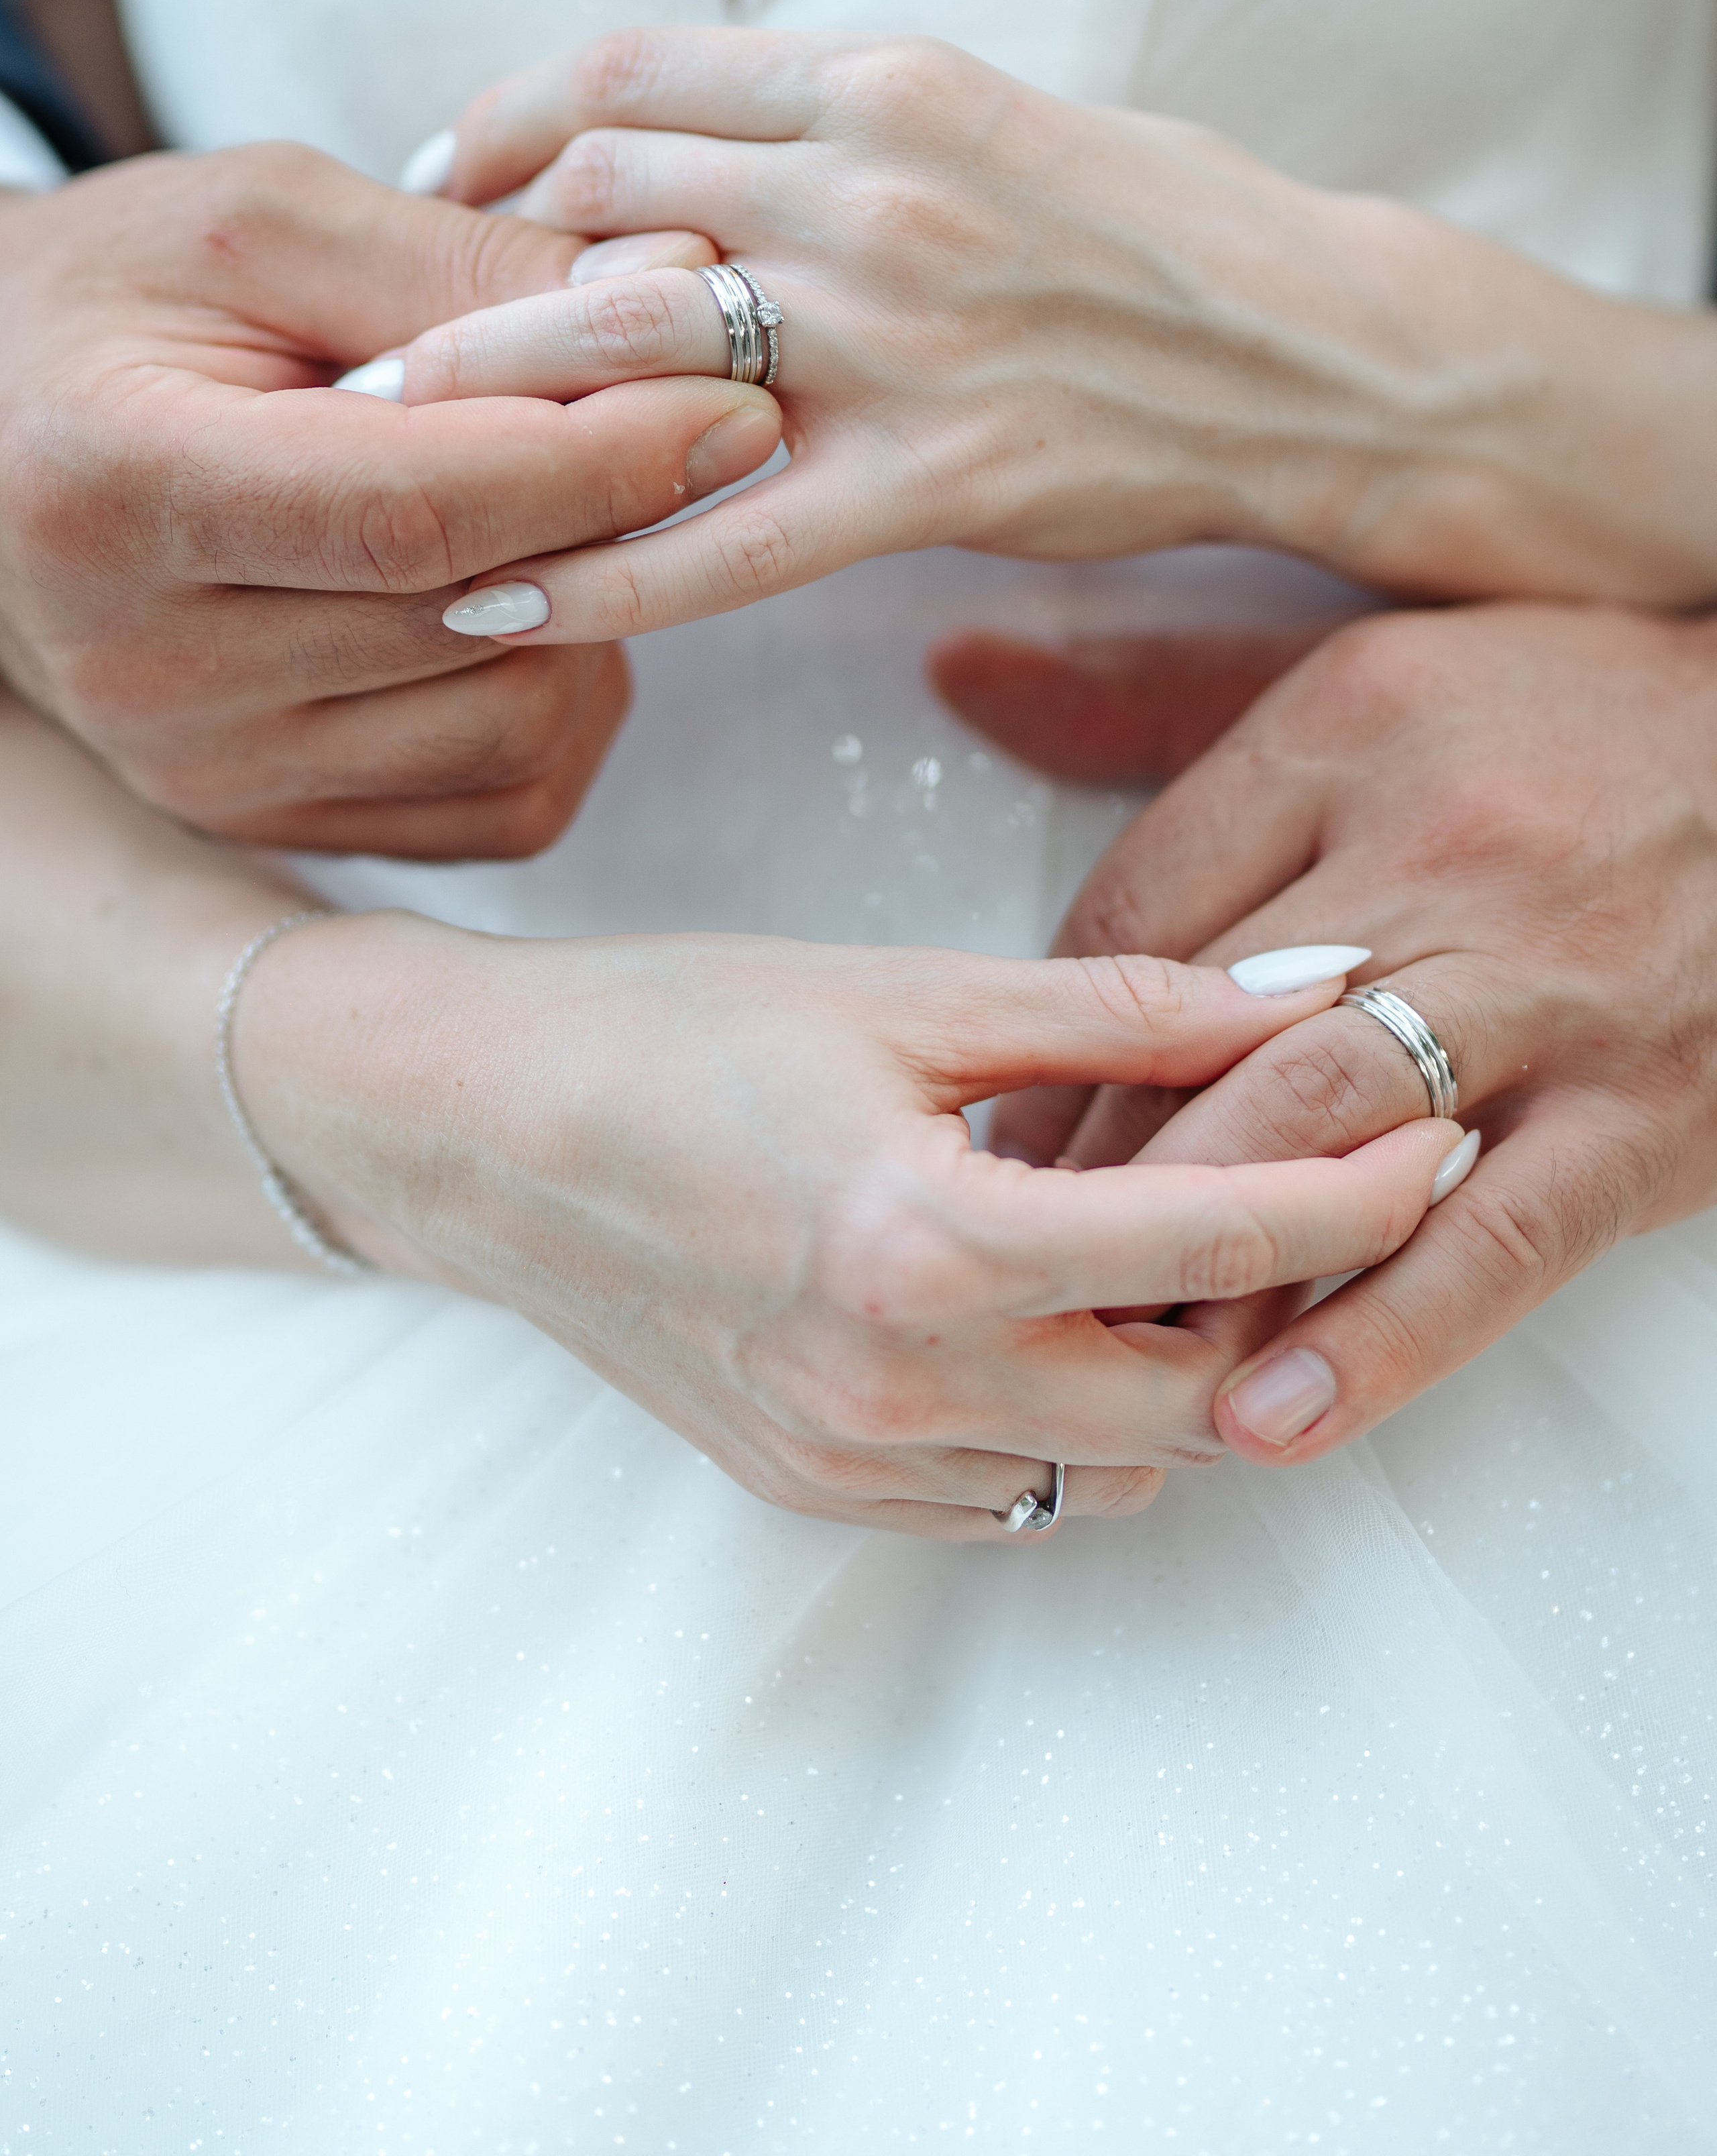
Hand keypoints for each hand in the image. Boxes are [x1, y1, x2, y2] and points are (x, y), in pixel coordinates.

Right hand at [0, 148, 776, 854]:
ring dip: (594, 614)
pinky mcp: (272, 827)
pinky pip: (503, 799)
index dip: (601, 461)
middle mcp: (147, 668)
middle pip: (478, 622)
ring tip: (555, 508)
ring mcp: (208, 772)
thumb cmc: (125, 303)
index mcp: (115, 487)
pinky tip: (520, 611)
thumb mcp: (265, 224)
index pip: (415, 510)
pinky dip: (561, 703)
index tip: (737, 400)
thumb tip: (682, 287)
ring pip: (514, 724)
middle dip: (624, 519)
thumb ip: (463, 262)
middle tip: (700, 426)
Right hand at [238, 913, 1456, 1535]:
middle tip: (1332, 1197)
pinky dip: (1068, 1413)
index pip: (1217, 1245)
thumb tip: (1306, 984)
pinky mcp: (814, 1486)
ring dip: (1175, 1371)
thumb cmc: (667, 1031)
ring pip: (1109, 1464)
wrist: (472, 1129)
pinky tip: (1049, 1310)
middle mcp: (895, 1387)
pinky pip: (1007, 1490)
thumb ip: (1121, 1004)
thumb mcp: (902, 990)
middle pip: (1191, 1396)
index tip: (1438, 1141)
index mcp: (925, 1248)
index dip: (1356, 1195)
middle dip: (1288, 1306)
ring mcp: (851, 1459)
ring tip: (1179, 1246)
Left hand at [396, 25, 1716, 642]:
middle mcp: (875, 188)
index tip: (436, 181)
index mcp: (888, 81)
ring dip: (485, 400)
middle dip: (457, 271)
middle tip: (374, 339)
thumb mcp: (998, 123)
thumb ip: (842, 132)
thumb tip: (697, 162)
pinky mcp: (937, 477)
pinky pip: (723, 536)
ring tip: (383, 456)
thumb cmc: (1167, 236)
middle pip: (594, 200)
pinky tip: (503, 598)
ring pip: (632, 345)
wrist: (1327, 351)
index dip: (498, 127)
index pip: (629, 77)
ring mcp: (902, 334)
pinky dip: (601, 570)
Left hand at [952, 603, 1716, 1464]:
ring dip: (1197, 1256)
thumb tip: (959, 673)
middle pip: (1204, 1038)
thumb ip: (1151, 689)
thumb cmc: (1564, 721)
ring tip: (1106, 1353)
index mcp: (1344, 733)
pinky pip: (1489, 1243)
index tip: (1007, 1126)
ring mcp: (1544, 989)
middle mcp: (1438, 852)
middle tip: (1016, 1260)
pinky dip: (1376, 1341)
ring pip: (1322, 1136)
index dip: (1053, 1046)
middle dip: (1094, 1168)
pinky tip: (1274, 1416)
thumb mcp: (1359, 670)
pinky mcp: (1638, 1112)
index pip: (1136, 915)